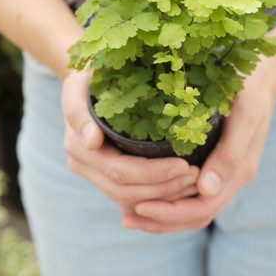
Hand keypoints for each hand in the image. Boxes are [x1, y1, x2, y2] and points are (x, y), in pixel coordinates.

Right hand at [61, 69, 199, 216]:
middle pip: (126, 190)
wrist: (86, 82)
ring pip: (129, 200)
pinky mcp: (104, 180)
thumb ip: (79, 111)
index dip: (153, 172)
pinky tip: (182, 186)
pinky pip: (132, 200)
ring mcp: (92, 175)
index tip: (184, 164)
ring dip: (164, 196)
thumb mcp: (80, 84)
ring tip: (194, 181)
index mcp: (78, 144)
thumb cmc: (91, 75)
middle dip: (164, 186)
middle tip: (197, 175)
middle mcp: (81, 164)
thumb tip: (91, 142)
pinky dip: (158, 198)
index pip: (120, 170)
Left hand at [121, 58, 275, 232]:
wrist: (260, 75)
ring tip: (129, 213)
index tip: (140, 205)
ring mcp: (221, 172)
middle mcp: (229, 178)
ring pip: (190, 208)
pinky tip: (142, 192)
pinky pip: (188, 192)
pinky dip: (166, 199)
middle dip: (160, 221)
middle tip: (126, 219)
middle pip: (194, 215)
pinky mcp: (210, 161)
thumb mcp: (244, 116)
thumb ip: (229, 153)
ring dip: (161, 216)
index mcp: (238, 171)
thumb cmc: (250, 90)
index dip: (170, 213)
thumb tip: (206, 189)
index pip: (202, 209)